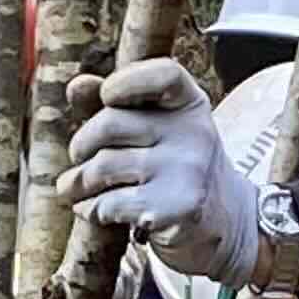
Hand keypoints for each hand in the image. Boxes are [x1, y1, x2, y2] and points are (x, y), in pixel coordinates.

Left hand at [61, 59, 260, 283]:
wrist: (221, 224)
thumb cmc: (174, 168)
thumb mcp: (157, 129)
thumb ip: (118, 105)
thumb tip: (76, 85)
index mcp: (190, 105)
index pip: (163, 74)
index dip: (125, 80)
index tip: (106, 96)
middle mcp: (194, 134)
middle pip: (110, 123)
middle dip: (82, 144)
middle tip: (80, 157)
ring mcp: (187, 171)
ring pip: (102, 166)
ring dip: (78, 182)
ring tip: (76, 187)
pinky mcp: (175, 208)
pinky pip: (108, 203)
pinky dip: (89, 209)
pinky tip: (93, 210)